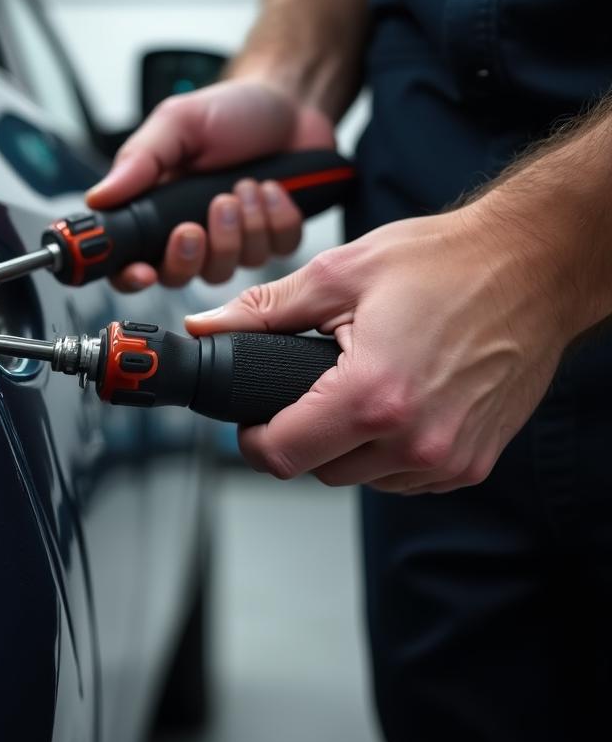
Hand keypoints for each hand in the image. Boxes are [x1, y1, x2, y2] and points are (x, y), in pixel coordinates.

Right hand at [86, 79, 334, 290]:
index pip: (130, 261)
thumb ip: (139, 160)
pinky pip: (274, 252)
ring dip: (241, 226)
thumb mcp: (178, 123)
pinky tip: (272, 188)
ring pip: (228, 268)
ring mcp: (232, 241)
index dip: (131, 276)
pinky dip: (276, 219)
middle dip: (195, 252)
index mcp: (156, 209)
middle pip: (178, 276)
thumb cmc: (228, 111)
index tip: (145, 271)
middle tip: (214, 208)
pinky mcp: (273, 239)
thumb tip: (98, 197)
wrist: (288, 102)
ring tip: (246, 184)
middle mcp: (191, 233)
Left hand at [185, 205, 569, 492]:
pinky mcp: (473, 463)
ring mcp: (449, 459)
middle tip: (306, 390)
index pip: (284, 455)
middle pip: (318, 470)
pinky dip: (386, 451)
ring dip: (345, 447)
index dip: (253, 440)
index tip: (250, 422)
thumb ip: (264, 309)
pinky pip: (405, 478)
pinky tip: (393, 405)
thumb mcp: (340, 274)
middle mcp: (415, 441)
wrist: (534, 266)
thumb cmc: (448, 262)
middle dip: (299, 436)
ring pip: (361, 478)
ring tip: (356, 388)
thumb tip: (207, 326)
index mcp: (373, 396)